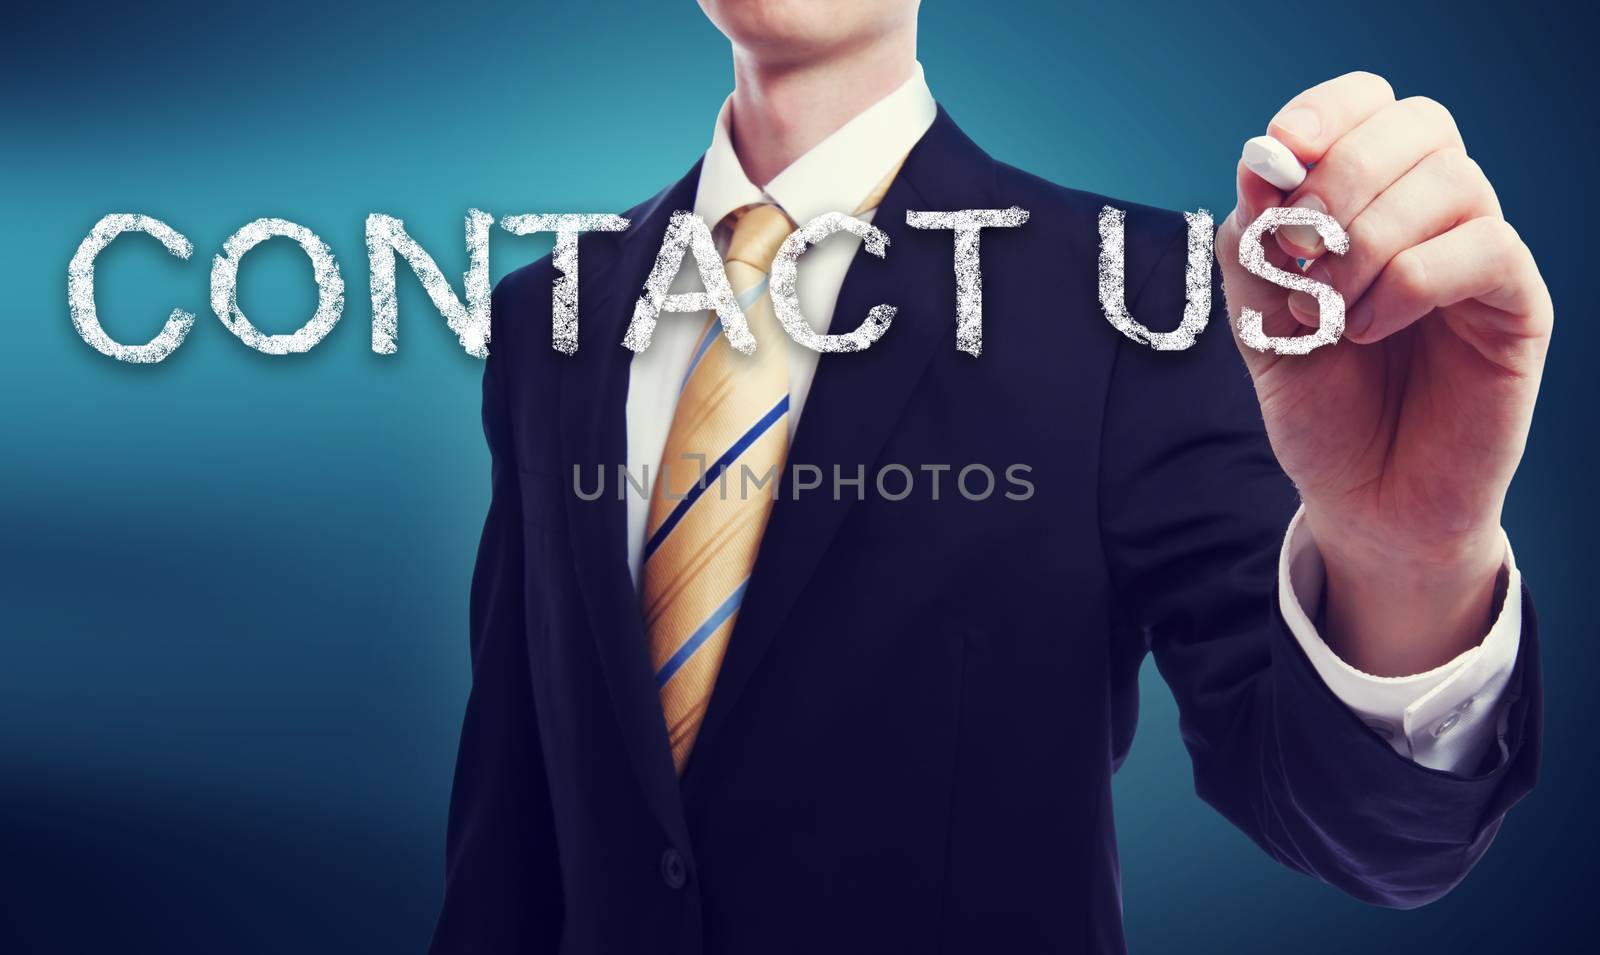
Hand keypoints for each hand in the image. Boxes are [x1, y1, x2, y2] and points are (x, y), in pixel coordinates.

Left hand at [1215, 72, 1551, 675]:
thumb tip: (1259, 161)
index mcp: (1371, 199)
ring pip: (1453, 182)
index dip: (1325, 113)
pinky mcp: (1515, 306)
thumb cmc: (1319, 403)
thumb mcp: (1259, 319)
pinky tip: (1369, 331)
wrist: (1362, 496)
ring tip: (1331, 312)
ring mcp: (1479, 255)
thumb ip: (1255, 243)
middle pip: (1419, 126)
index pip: (1369, 103)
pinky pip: (1482, 248)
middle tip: (1302, 257)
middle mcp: (1433, 214)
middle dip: (1343, 179)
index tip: (1278, 156)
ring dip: (1369, 242)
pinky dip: (1410, 282)